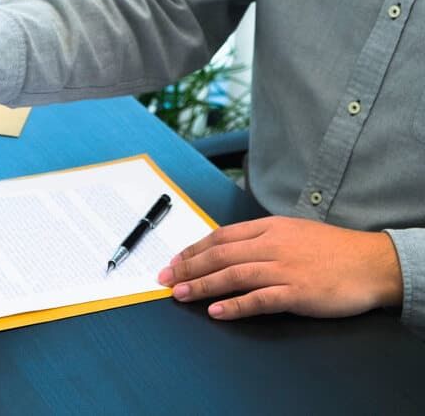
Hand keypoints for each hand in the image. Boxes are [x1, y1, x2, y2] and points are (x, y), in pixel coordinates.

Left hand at [157, 216, 402, 320]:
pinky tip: (216, 311)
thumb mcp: (293, 231)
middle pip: (219, 255)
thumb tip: (228, 248)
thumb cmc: (333, 249)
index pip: (221, 236)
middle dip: (188, 267)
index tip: (174, 260)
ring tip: (180, 294)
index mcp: (269, 227)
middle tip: (165, 279)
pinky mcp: (297, 292)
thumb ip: (261, 237)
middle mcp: (272, 245)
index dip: (194, 249)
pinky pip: (259, 299)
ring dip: (202, 285)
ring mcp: (284, 268)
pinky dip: (235, 305)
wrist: (373, 263)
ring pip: (232, 275)